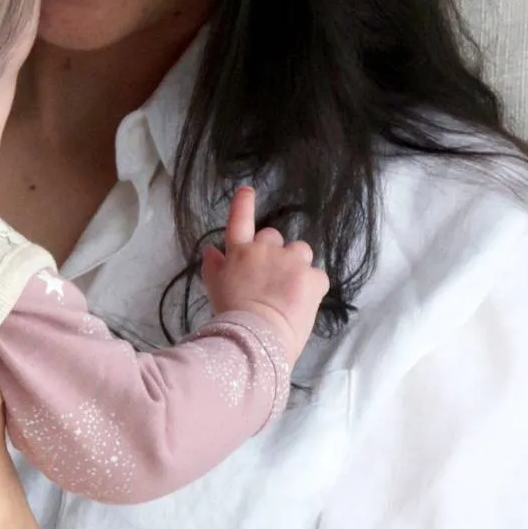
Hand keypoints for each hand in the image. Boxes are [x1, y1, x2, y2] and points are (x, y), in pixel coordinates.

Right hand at [199, 185, 328, 362]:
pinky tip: (303, 304)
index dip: (243, 205)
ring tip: (290, 290)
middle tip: (271, 279)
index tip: (247, 191)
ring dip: (297, 265)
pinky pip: (318, 277)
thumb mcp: (215, 290)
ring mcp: (291, 261)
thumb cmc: (230, 319)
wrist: (255, 338)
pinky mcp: (312, 277)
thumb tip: (210, 250)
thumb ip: (214, 267)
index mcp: (239, 254)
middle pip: (273, 237)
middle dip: (274, 252)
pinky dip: (312, 288)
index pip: (239, 222)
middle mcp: (265, 250)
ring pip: (300, 251)